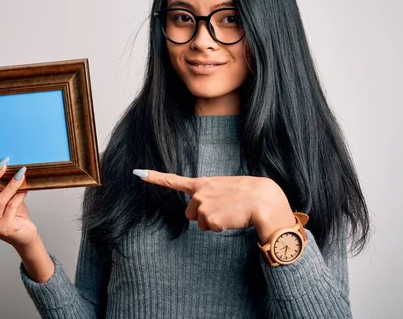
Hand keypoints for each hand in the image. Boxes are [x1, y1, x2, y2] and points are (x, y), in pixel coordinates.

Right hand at [0, 158, 37, 250]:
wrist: (24, 235)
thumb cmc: (12, 215)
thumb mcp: (0, 200)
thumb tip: (1, 167)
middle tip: (3, 165)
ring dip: (10, 185)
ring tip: (19, 174)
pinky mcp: (5, 229)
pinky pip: (12, 207)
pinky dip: (18, 195)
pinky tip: (24, 188)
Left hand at [133, 169, 295, 242]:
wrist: (264, 199)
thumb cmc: (249, 193)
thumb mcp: (226, 186)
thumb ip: (211, 192)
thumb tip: (204, 207)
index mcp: (203, 182)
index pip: (174, 180)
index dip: (154, 177)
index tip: (138, 173)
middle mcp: (199, 193)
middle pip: (190, 213)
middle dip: (203, 215)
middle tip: (223, 208)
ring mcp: (203, 206)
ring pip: (200, 223)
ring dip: (213, 222)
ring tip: (230, 212)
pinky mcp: (210, 219)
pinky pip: (211, 229)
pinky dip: (221, 227)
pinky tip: (232, 218)